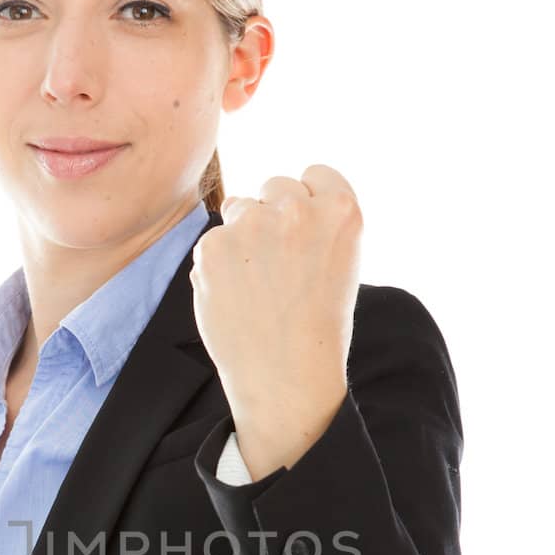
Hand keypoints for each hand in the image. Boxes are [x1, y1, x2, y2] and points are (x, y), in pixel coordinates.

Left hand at [189, 164, 362, 474]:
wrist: (287, 379)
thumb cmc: (316, 327)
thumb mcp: (339, 263)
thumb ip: (315, 223)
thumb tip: (268, 199)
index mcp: (342, 211)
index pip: (315, 175)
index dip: (308, 205)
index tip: (306, 238)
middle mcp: (298, 210)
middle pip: (275, 186)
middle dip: (272, 216)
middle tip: (280, 268)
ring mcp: (253, 226)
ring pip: (238, 209)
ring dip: (242, 237)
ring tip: (258, 287)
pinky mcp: (213, 247)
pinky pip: (211, 242)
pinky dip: (217, 266)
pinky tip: (236, 298)